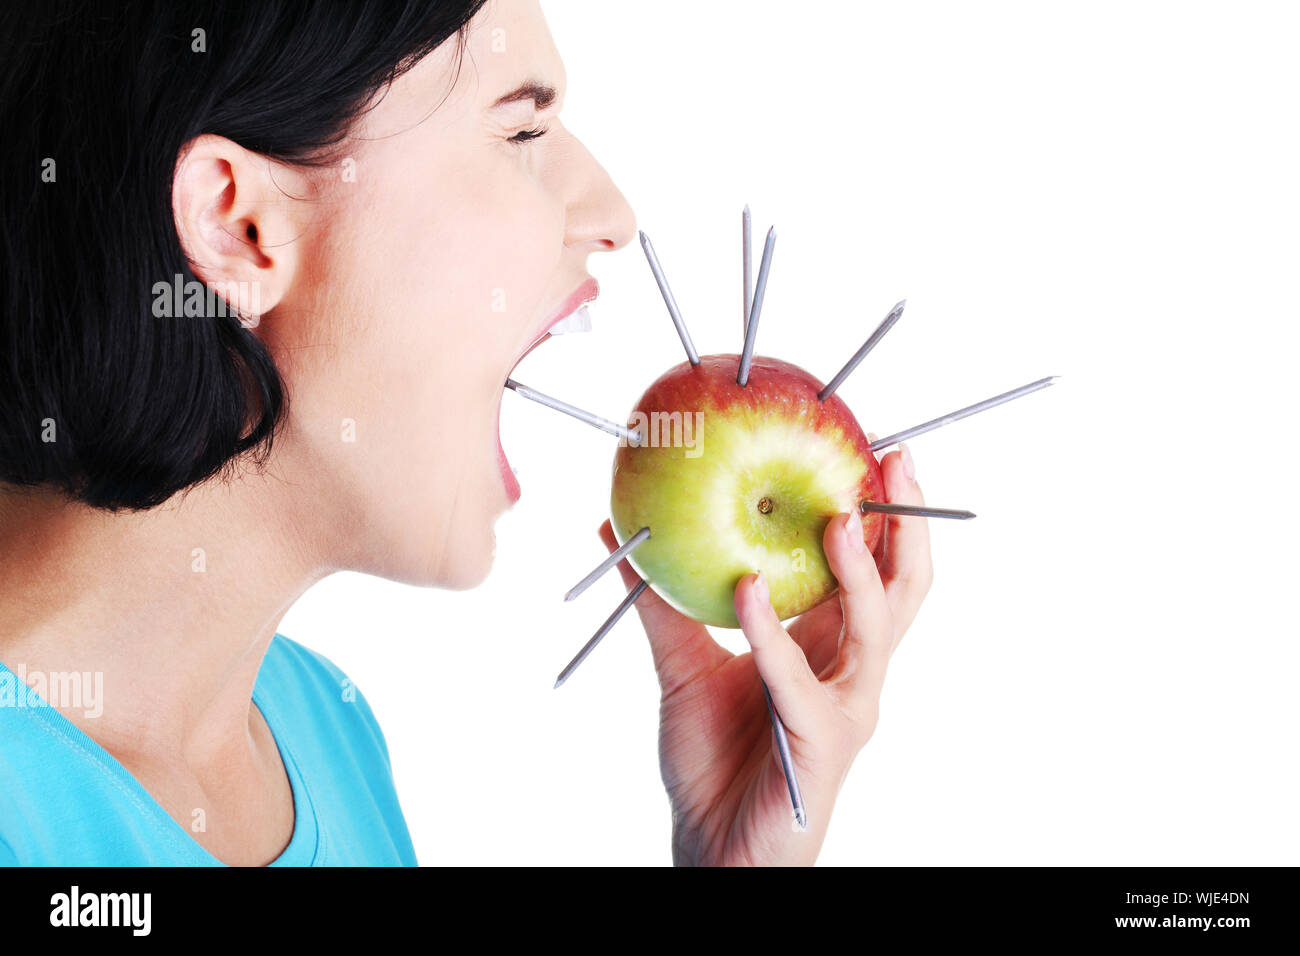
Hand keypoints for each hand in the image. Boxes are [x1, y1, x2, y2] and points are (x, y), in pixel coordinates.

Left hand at [596, 440, 932, 865]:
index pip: (868, 567)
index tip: (869, 446)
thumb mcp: (680, 662)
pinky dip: (772, 636)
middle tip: (894, 461)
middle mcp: (849, 669)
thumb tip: (617, 531)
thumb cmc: (711, 759)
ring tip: (840, 517)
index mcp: (826, 644)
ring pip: (874, 628)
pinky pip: (800, 682)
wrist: (711, 846)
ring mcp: (845, 707)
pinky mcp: (822, 743)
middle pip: (900, 587)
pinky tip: (746, 593)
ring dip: (861, 569)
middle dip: (906, 522)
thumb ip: (659, 600)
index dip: (878, 510)